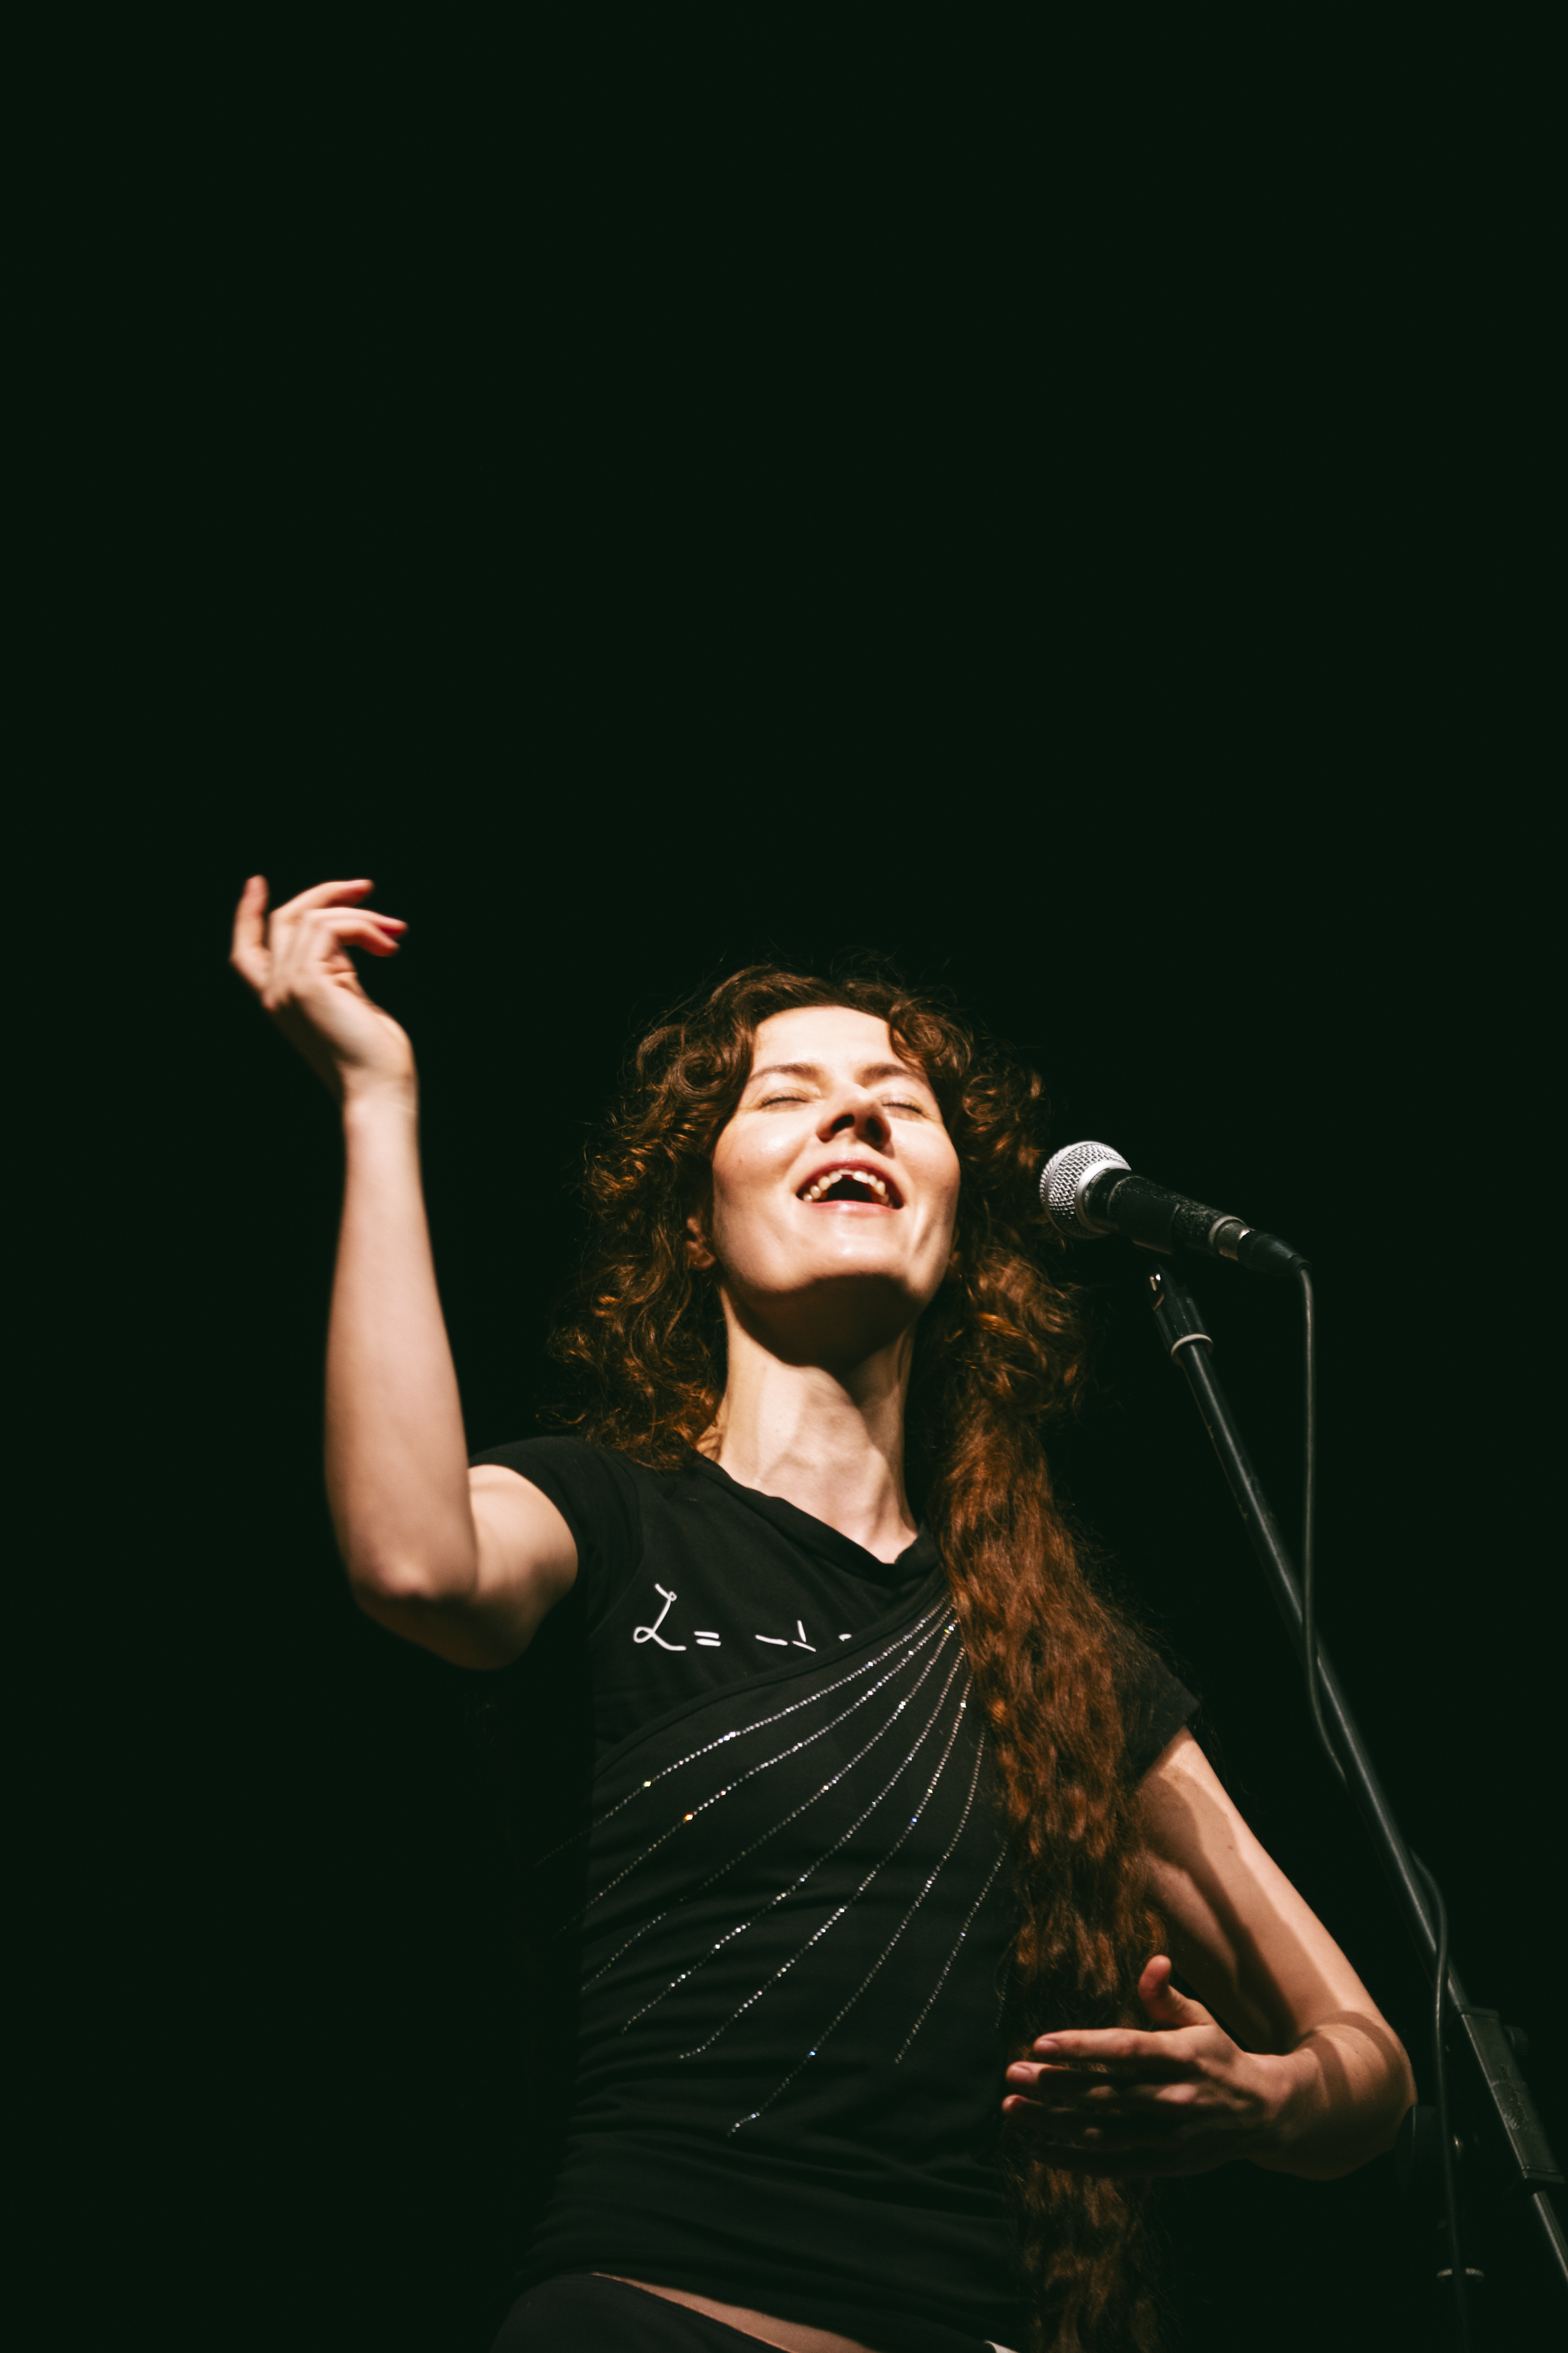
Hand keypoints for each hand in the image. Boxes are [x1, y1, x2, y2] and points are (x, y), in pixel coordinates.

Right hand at [230, 876, 412, 1102]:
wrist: (378, 1092)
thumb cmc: (376, 1056)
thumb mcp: (349, 1001)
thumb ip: (337, 969)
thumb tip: (349, 932)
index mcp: (279, 999)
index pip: (245, 951)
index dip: (245, 914)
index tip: (257, 882)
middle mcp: (274, 992)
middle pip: (283, 920)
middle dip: (325, 895)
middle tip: (367, 887)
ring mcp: (287, 987)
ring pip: (312, 917)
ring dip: (361, 915)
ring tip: (396, 932)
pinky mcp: (308, 983)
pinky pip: (332, 928)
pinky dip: (364, 927)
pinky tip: (390, 947)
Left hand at [1001, 1955, 1289, 2177]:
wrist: (1264, 2112)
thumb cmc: (1218, 2055)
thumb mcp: (1200, 2019)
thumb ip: (1166, 1996)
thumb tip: (1155, 1960)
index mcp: (1184, 2056)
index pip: (1126, 2050)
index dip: (1083, 2047)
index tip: (1040, 2042)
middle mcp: (1176, 2098)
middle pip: (1106, 2094)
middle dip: (1055, 2085)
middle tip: (1013, 2074)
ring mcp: (1170, 2136)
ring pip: (1103, 2133)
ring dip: (1054, 2123)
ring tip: (1012, 2109)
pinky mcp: (1165, 2163)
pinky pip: (1114, 2166)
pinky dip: (1075, 2161)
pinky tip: (1039, 2150)